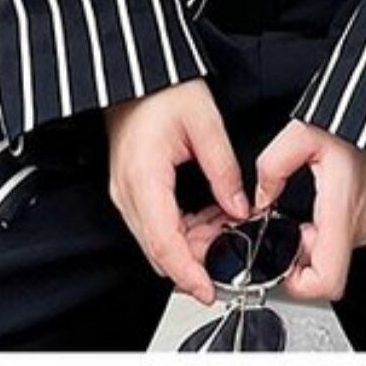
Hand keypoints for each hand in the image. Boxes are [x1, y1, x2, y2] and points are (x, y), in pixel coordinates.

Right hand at [104, 78, 249, 303]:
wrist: (135, 74)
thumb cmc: (164, 89)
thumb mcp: (205, 124)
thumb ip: (224, 171)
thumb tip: (239, 208)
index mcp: (145, 178)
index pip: (165, 243)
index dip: (188, 274)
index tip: (209, 290)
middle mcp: (129, 192)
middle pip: (159, 250)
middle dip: (197, 263)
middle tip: (234, 256)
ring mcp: (127, 193)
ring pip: (158, 241)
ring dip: (192, 247)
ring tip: (228, 232)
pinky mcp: (132, 190)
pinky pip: (156, 224)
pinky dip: (183, 231)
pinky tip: (210, 218)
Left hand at [254, 120, 365, 301]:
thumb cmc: (354, 128)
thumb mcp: (302, 135)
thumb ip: (273, 166)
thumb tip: (261, 196)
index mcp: (342, 212)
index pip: (328, 281)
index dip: (300, 284)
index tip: (283, 261)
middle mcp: (358, 226)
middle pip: (325, 272)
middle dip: (298, 256)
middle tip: (288, 227)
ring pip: (330, 257)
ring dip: (309, 243)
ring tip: (302, 214)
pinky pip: (338, 241)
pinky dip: (321, 232)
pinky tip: (316, 209)